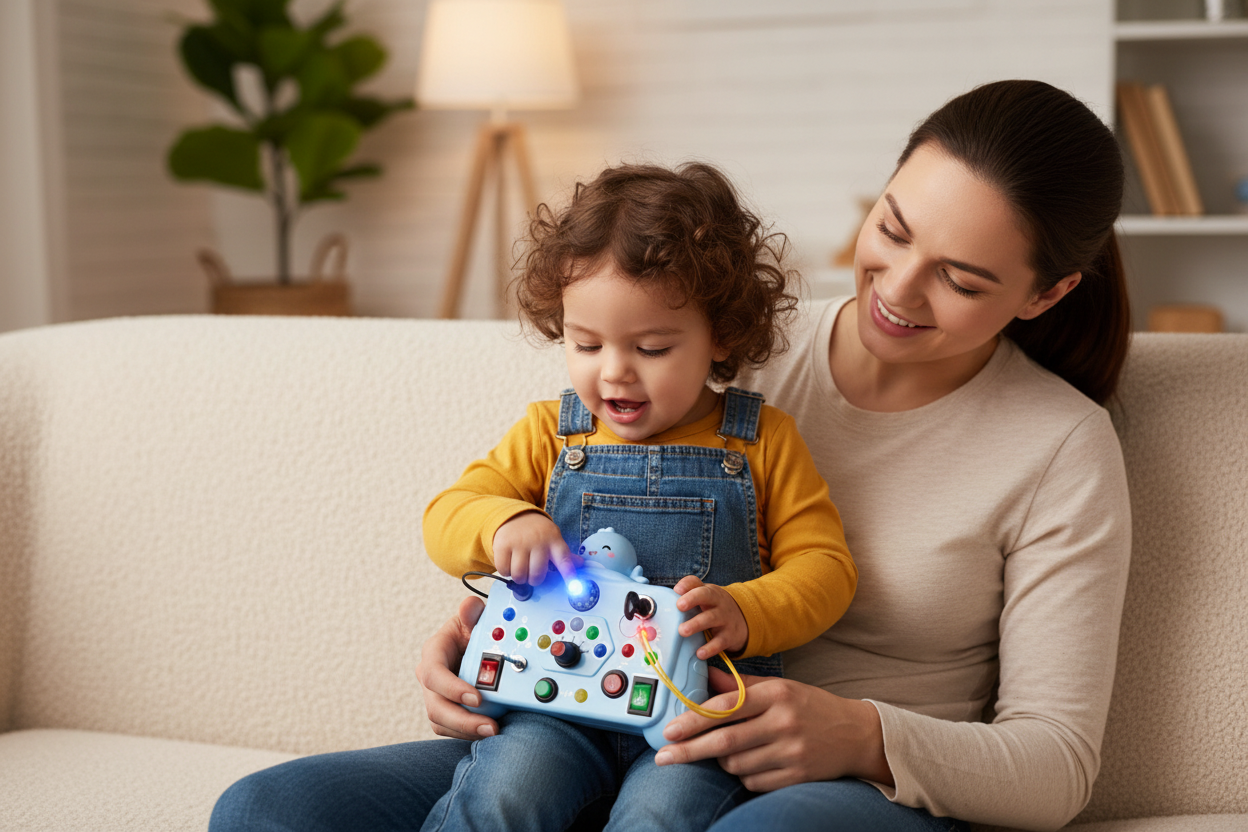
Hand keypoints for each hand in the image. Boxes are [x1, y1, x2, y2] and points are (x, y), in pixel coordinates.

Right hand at [415, 596, 498, 739]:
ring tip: (493, 732)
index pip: (434, 674)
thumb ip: (471, 611)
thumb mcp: (472, 617)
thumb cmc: (471, 630)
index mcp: (434, 653)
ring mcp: (436, 696)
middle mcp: (430, 678)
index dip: (453, 688)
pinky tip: (487, 732)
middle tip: (489, 725)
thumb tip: (469, 607)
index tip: (477, 697)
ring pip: (442, 722)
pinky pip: (451, 729)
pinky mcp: (446, 711)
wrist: (474, 645)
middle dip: (462, 720)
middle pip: (435, 706)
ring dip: (466, 730)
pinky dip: (468, 733)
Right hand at [491, 511, 575, 584]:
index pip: (564, 559)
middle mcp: (538, 541)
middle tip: (532, 574)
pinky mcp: (503, 545)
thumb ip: (565, 554)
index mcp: (554, 541)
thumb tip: (580, 564)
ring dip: (520, 578)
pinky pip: (503, 570)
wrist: (515, 515)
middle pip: (537, 574)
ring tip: (520, 569)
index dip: (569, 573)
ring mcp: (519, 543)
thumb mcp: (553, 538)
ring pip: (519, 575)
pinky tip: (509, 564)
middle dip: (534, 580)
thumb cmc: (537, 532)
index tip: (574, 587)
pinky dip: (506, 572)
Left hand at [654, 669, 893, 792]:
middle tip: (664, 756)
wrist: (857, 734)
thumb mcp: (779, 687)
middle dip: (689, 750)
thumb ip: (740, 685)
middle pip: (725, 741)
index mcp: (776, 694)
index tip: (670, 730)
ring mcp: (791, 752)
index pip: (726, 707)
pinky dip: (743, 776)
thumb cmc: (810, 707)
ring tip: (725, 751)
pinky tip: (750, 764)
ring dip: (721, 761)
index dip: (693, 720)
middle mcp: (783, 722)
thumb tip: (704, 673)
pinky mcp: (797, 776)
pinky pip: (753, 782)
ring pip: (736, 764)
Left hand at [674, 575, 747, 658]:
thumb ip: (690, 591)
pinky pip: (719, 642)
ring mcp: (725, 619)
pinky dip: (710, 648)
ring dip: (696, 624)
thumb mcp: (706, 595)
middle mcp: (718, 603)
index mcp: (710, 592)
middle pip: (706, 596)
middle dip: (692, 599)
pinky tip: (699, 653)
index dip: (687, 585)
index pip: (698, 584)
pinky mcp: (729, 637)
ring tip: (683, 631)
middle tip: (679, 606)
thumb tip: (675, 592)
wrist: (745, 620)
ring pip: (711, 618)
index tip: (676, 590)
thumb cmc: (716, 607)